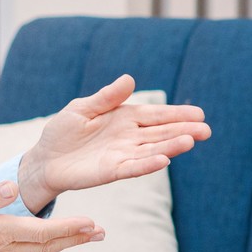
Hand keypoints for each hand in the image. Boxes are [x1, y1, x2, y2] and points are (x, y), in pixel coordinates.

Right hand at [0, 181, 100, 251]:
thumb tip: (11, 187)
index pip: (43, 232)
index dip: (70, 228)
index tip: (92, 223)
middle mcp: (4, 249)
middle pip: (49, 246)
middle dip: (77, 239)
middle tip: (101, 234)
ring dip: (66, 245)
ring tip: (86, 238)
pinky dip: (48, 249)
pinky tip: (53, 244)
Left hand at [20, 74, 210, 203]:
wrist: (45, 158)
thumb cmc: (64, 131)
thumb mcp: (83, 107)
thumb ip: (107, 97)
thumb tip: (130, 79)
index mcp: (125, 118)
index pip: (156, 115)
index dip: (177, 114)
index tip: (199, 114)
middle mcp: (129, 137)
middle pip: (161, 133)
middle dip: (183, 131)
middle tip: (206, 130)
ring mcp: (122, 155)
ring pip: (152, 150)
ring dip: (171, 147)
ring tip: (190, 141)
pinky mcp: (111, 171)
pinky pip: (132, 167)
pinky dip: (148, 164)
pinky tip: (164, 161)